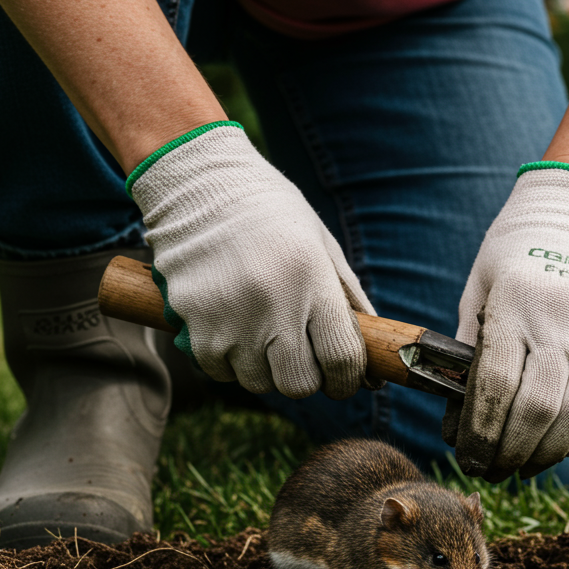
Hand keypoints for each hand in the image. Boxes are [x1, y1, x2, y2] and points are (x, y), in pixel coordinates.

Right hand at [129, 122, 374, 399]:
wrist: (200, 184)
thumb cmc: (272, 214)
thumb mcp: (323, 246)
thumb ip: (349, 302)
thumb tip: (373, 364)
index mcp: (313, 280)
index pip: (342, 360)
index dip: (348, 380)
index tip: (343, 378)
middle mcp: (273, 304)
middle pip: (300, 384)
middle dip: (307, 378)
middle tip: (302, 356)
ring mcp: (230, 318)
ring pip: (258, 383)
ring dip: (266, 370)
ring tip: (263, 334)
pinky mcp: (195, 325)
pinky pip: (220, 372)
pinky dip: (230, 362)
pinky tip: (232, 329)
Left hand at [444, 163, 568, 481]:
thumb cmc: (514, 253)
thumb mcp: (478, 289)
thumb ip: (468, 349)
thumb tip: (456, 417)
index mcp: (515, 309)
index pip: (496, 387)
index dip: (480, 433)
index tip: (467, 457)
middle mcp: (560, 326)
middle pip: (536, 410)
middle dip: (510, 452)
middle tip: (492, 471)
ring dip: (546, 451)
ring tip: (521, 465)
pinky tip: (555, 444)